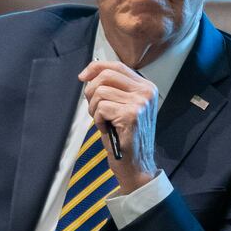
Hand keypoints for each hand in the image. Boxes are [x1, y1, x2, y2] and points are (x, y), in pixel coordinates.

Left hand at [79, 59, 159, 192]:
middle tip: (93, 107)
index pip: (117, 66)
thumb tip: (90, 74)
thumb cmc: (126, 137)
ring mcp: (140, 103)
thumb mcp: (124, 106)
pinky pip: (101, 107)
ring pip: (100, 92)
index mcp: (146, 87)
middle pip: (106, 75)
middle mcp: (146, 92)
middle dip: (91, 90)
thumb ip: (114, 88)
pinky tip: (106, 129)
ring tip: (103, 121)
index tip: (83, 77)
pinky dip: (97, 119)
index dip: (95, 68)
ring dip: (94, 108)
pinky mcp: (131, 115)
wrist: (137, 164)